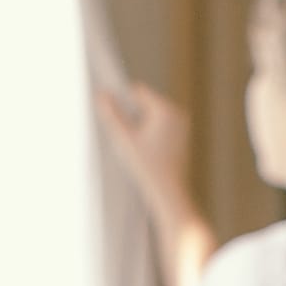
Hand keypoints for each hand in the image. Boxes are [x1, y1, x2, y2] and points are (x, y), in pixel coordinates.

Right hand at [96, 83, 192, 207]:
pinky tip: (148, 150)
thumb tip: (101, 94)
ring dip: (142, 126)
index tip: (120, 120)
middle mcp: (178, 113)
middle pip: (146, 104)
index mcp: (166, 109)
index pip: (138, 92)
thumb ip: (113, 115)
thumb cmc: (149, 169)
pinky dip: (152, 134)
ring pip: (152, 117)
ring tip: (140, 147)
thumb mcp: (126, 140)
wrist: (171, 194)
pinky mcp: (183, 138)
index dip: (124, 102)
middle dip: (134, 116)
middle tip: (132, 139)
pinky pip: (161, 128)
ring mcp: (183, 126)